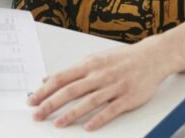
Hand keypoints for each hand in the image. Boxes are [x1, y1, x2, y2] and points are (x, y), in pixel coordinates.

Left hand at [29, 42, 166, 130]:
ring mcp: (114, 87)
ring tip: (58, 123)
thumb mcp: (94, 59)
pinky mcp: (127, 98)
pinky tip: (88, 127)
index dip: (45, 90)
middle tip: (37, 114)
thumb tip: (48, 79)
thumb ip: (72, 71)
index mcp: (89, 64)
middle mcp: (99, 75)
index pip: (61, 78)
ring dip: (72, 114)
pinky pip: (111, 110)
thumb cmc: (121, 59)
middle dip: (52, 103)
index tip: (32, 100)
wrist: (151, 57)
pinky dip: (99, 119)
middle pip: (71, 90)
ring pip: (89, 101)